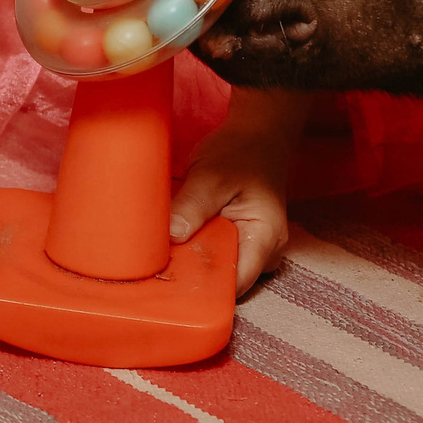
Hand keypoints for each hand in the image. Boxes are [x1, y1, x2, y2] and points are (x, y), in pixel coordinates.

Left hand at [168, 94, 306, 294]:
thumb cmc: (241, 151)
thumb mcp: (212, 175)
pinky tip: (178, 241)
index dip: (201, 287)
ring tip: (165, 249)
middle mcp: (264, 251)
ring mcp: (253, 248)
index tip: (167, 281)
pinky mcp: (240, 242)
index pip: (234, 283)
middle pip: (225, 281)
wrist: (256, 135)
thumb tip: (170, 238)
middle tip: (157, 263)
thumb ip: (193, 206)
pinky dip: (196, 250)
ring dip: (193, 262)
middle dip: (192, 276)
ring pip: (219, 270)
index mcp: (265, 238)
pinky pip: (216, 256)